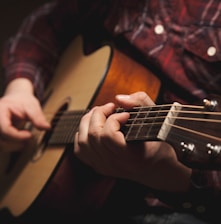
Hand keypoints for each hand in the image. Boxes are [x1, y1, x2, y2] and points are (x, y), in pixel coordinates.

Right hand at [0, 78, 49, 150]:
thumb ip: (38, 118)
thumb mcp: (32, 106)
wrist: (17, 98)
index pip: (5, 129)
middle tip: (28, 138)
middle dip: (15, 142)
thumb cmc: (23, 101)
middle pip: (0, 139)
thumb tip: (47, 127)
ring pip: (0, 144)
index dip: (18, 136)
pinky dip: (11, 145)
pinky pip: (1, 144)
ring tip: (25, 142)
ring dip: (13, 146)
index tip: (30, 135)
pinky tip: (20, 142)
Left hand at [74, 92, 191, 191]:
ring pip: (83, 141)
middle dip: (99, 114)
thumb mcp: (158, 118)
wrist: (155, 167)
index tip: (126, 114)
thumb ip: (140, 102)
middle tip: (110, 107)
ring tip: (100, 113)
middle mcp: (116, 164)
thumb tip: (118, 98)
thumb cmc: (158, 142)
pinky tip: (93, 127)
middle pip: (94, 135)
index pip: (109, 136)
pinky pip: (80, 149)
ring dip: (88, 121)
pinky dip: (83, 134)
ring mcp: (105, 167)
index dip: (114, 119)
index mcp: (132, 156)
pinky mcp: (98, 167)